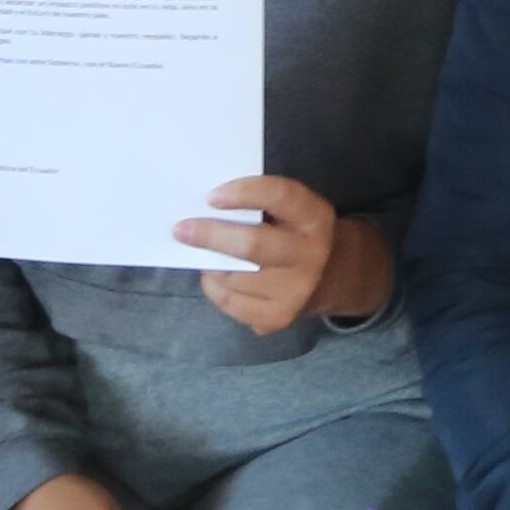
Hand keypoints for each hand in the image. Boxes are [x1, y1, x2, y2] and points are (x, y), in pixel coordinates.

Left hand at [180, 175, 389, 332]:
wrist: (328, 275)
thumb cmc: (292, 232)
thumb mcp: (288, 211)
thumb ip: (257, 205)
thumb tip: (204, 210)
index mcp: (314, 216)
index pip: (280, 196)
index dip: (244, 193)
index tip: (211, 196)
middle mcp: (311, 254)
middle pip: (252, 245)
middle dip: (211, 235)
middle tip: (181, 230)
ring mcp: (297, 290)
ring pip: (235, 276)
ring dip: (211, 265)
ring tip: (207, 256)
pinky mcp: (279, 317)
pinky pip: (231, 301)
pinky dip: (214, 287)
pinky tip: (216, 277)